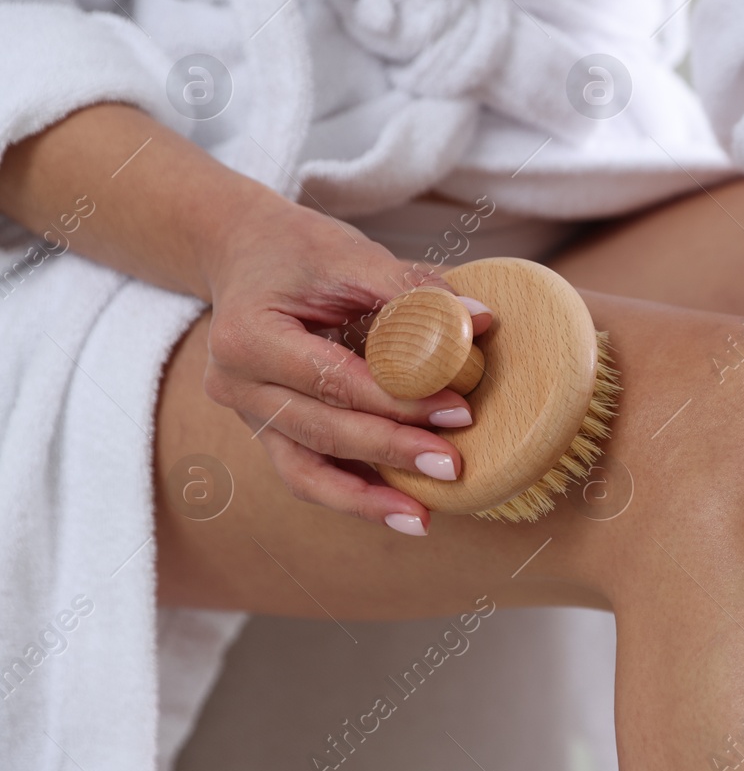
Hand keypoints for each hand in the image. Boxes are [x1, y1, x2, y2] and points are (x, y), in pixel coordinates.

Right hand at [199, 193, 490, 534]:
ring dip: (366, 499)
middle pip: (321, 430)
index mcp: (246, 337)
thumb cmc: (300, 251)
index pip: (332, 379)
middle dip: (391, 452)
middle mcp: (235, 384)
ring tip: (422, 519)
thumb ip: (414, 290)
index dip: (397, 399)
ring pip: (305, 470)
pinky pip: (306, 473)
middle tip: (453, 463)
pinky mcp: (267, 431)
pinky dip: (350, 495)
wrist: (245, 254)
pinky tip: (398, 512)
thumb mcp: (352, 256)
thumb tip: (482, 320)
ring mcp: (246, 415)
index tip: (457, 411)